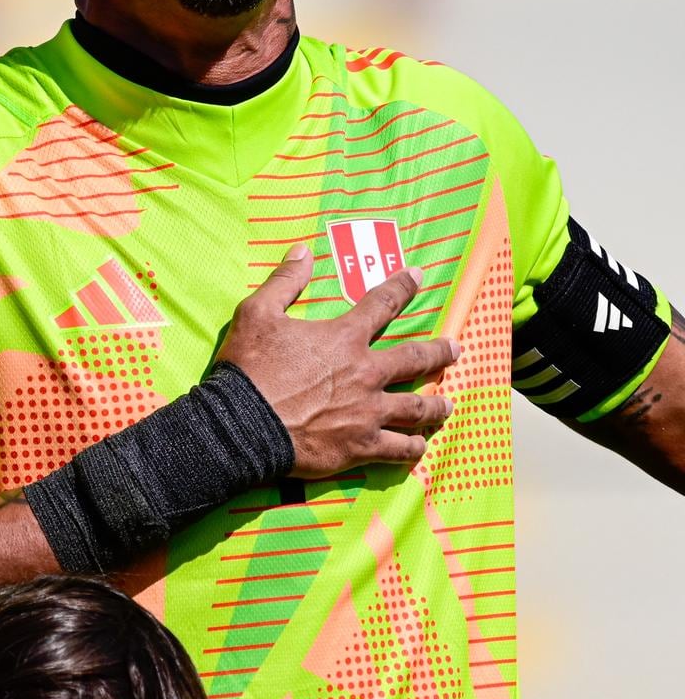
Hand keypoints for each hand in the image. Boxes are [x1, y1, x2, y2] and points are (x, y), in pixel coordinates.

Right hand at [217, 244, 458, 476]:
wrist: (242, 424)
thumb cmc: (251, 368)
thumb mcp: (258, 312)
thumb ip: (285, 280)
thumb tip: (303, 250)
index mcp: (344, 338)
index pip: (382, 304)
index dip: (402, 287)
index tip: (419, 276)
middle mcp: (365, 374)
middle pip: (415, 360)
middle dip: (439, 352)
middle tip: (456, 349)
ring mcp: (367, 413)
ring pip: (416, 408)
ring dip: (436, 406)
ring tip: (449, 405)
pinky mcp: (360, 447)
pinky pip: (398, 449)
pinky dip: (413, 448)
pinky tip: (421, 447)